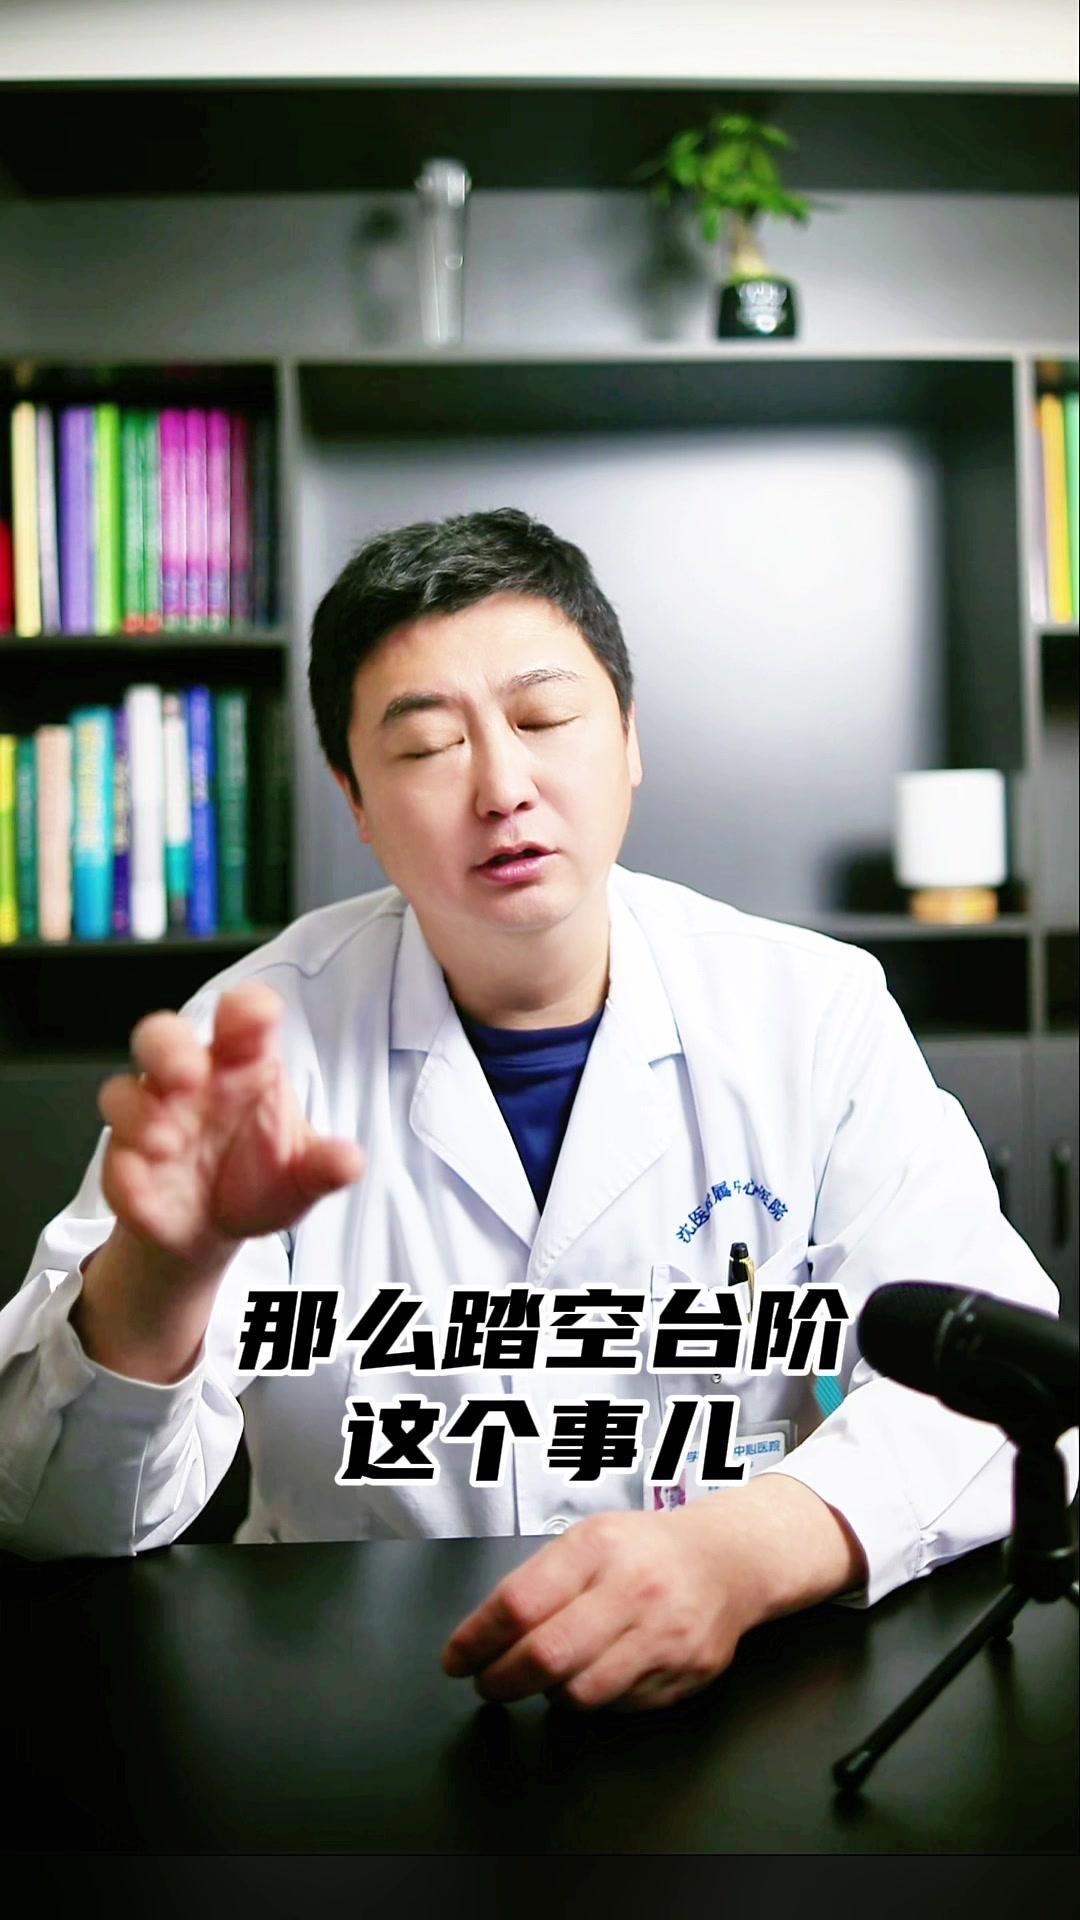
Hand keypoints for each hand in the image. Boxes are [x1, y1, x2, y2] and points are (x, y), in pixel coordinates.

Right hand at [96, 982, 364, 1272]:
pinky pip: (113, 1154)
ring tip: (169, 1142)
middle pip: (162, 1036)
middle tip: (188, 1075)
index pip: (243, 1017)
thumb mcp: (301, 1178)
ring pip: (122, 1090)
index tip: (255, 1015)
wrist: (212, 1232)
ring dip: (141, 1112)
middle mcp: (191, 1081)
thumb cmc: (259, 1181)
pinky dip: (126, 1165)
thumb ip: (324, 1167)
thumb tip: (351, 1161)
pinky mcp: (123, 1160)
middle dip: (168, 1048)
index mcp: (243, 1064)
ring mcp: (151, 1117)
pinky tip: (146, 1179)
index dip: (246, 1009)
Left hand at [439, 1504, 762, 1713]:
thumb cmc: (643, 1551)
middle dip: (501, 1680)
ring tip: (545, 1677)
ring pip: (580, 1693)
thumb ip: (538, 1582)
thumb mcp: (587, 1541)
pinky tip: (593, 1674)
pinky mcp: (686, 1672)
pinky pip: (619, 1706)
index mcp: (597, 1547)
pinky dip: (593, 1699)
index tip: (456, 1659)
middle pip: (545, 1655)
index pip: (519, 1603)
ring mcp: (664, 1633)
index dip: (476, 1640)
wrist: (726, 1560)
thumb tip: (481, 1637)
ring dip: (548, 1693)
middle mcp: (633, 1588)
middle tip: (488, 1683)